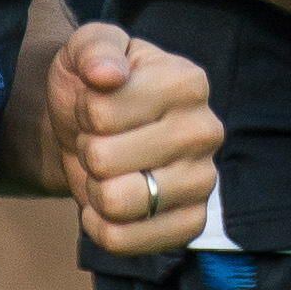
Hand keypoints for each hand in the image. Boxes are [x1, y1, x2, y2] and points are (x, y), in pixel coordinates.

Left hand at [45, 24, 219, 256]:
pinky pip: (124, 241)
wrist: (93, 131)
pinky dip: (100, 226)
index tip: (97, 103)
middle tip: (101, 139)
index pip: (101, 112)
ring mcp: (204, 181)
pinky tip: (106, 204)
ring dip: (94, 188)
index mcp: (188, 82)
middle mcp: (206, 131)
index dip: (84, 111)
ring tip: (107, 170)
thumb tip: (107, 74)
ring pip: (116, 202)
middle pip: (104, 159)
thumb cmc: (94, 86)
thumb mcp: (86, 48)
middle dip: (87, 150)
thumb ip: (95, 48)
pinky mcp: (192, 223)